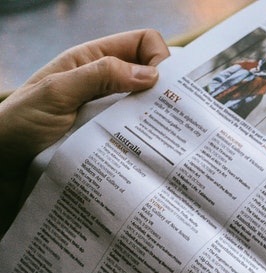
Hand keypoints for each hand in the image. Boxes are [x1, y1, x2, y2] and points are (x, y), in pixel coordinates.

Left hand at [0, 30, 168, 227]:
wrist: (1, 167)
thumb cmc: (18, 124)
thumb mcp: (56, 92)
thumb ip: (100, 76)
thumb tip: (151, 74)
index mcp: (92, 62)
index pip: (143, 44)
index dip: (161, 58)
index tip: (164, 87)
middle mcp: (104, 86)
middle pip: (153, 79)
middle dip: (168, 93)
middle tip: (179, 117)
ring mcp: (109, 115)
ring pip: (150, 112)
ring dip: (160, 125)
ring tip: (168, 144)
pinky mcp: (110, 144)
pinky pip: (140, 141)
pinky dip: (151, 147)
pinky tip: (153, 159)